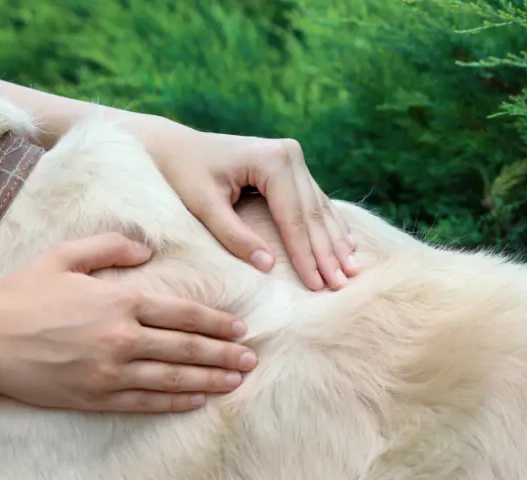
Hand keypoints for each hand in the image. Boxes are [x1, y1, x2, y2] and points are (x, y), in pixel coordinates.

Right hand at [0, 233, 257, 411]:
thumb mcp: (64, 255)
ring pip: (172, 378)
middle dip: (223, 354)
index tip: (240, 329)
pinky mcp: (93, 397)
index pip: (181, 313)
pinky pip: (144, 402)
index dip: (215, 322)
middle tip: (251, 360)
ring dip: (209, 380)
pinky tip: (196, 401)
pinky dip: (174, 402)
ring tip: (236, 382)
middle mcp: (121, 338)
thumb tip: (147, 248)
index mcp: (119, 301)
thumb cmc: (21, 292)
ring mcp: (109, 372)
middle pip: (186, 348)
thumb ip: (110, 246)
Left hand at [139, 119, 359, 290]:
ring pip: (319, 208)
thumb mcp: (203, 206)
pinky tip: (346, 245)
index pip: (293, 218)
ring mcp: (293, 158)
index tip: (317, 285)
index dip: (306, 255)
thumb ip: (234, 235)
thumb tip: (267, 266)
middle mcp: (289, 155)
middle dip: (327, 253)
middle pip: (311, 214)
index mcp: (270, 160)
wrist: (175, 147)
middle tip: (341, 285)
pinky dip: (329, 226)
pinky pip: (315, 201)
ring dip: (335, 241)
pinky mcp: (291, 165)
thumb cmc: (183, 175)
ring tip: (351, 271)